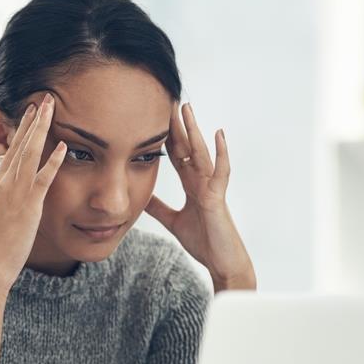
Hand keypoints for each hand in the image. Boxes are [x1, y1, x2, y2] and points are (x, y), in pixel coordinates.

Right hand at [0, 93, 66, 291]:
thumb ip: (3, 201)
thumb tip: (7, 195)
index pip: (11, 150)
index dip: (22, 129)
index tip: (31, 112)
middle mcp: (4, 183)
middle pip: (20, 144)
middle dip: (32, 120)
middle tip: (44, 98)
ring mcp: (15, 193)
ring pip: (29, 153)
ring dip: (41, 129)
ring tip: (51, 108)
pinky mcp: (27, 206)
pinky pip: (42, 179)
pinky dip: (53, 161)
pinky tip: (63, 146)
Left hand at [145, 102, 255, 290]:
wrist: (221, 263)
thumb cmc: (204, 242)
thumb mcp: (173, 222)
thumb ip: (159, 208)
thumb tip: (141, 197)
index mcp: (192, 186)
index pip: (176, 155)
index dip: (166, 137)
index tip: (153, 116)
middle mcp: (202, 182)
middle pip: (186, 148)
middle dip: (177, 126)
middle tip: (167, 100)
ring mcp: (211, 187)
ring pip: (201, 153)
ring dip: (194, 130)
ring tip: (187, 108)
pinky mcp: (218, 198)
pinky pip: (220, 172)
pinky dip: (221, 152)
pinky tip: (218, 134)